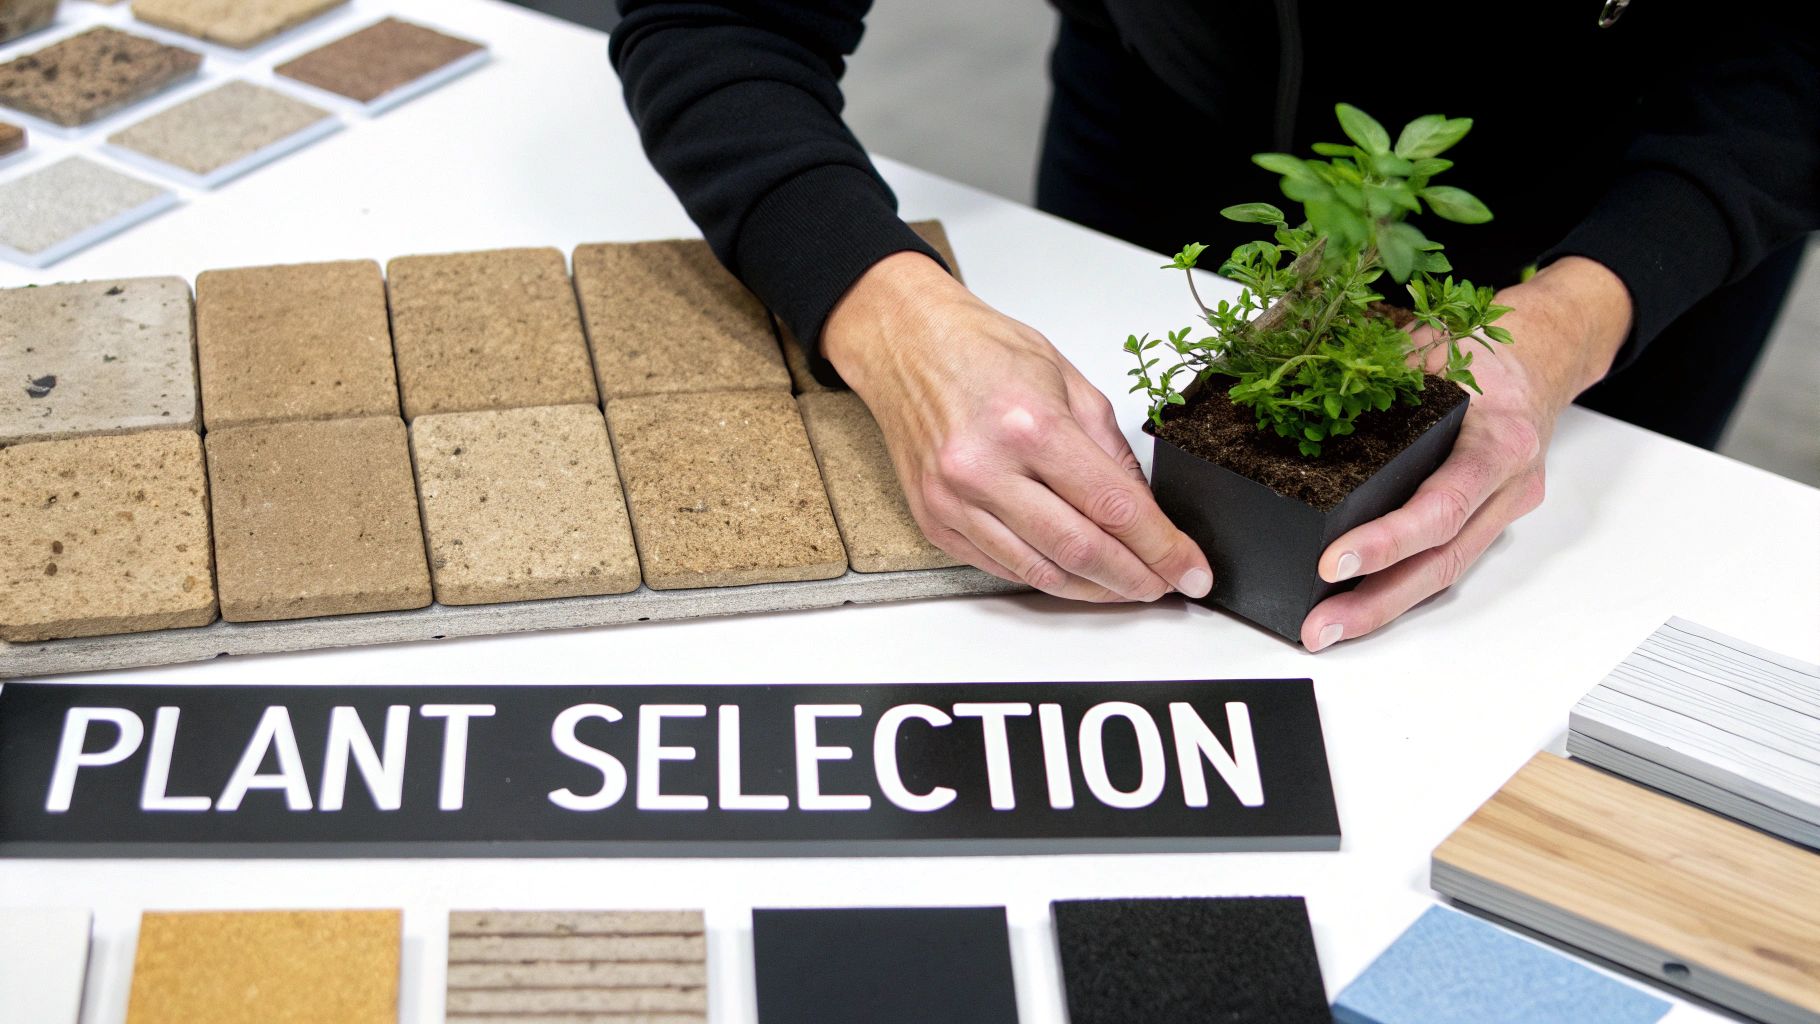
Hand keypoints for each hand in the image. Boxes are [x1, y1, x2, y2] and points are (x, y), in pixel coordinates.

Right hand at [823, 251, 1212, 602]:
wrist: (905, 345)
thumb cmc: (982, 350)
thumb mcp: (1068, 380)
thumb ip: (1109, 449)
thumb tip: (1144, 510)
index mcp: (1029, 426)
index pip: (1114, 507)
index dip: (1162, 548)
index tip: (1191, 571)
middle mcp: (985, 469)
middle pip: (1081, 551)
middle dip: (1135, 578)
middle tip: (1166, 585)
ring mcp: (954, 502)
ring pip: (1042, 573)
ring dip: (1094, 589)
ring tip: (1126, 584)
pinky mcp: (934, 522)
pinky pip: (1003, 568)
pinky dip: (1047, 576)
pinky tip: (1074, 570)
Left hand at [1301, 256, 1632, 649]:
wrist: (1543, 356)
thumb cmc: (1489, 349)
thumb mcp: (1436, 347)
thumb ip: (1385, 377)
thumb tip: (1309, 393)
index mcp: (1500, 441)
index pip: (1442, 506)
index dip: (1388, 541)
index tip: (1332, 562)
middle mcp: (1509, 486)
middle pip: (1443, 561)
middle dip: (1376, 601)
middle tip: (1319, 627)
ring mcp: (1502, 510)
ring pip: (1445, 572)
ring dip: (1383, 608)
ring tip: (1327, 630)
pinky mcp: (1488, 520)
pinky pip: (1445, 561)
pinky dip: (1401, 588)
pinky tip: (1359, 606)